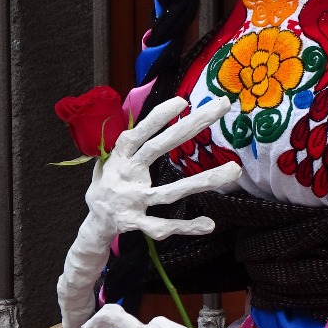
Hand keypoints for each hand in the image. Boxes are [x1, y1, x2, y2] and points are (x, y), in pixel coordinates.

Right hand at [84, 95, 239, 242]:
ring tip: (234, 170)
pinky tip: (209, 223)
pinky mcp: (135, 223)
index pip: (139, 133)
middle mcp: (125, 174)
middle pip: (157, 148)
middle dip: (190, 126)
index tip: (183, 102)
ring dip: (202, 181)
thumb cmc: (109, 183)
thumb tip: (149, 113)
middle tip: (221, 106)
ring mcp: (132, 200)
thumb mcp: (113, 159)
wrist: (94, 223)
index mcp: (121, 157)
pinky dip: (185, 226)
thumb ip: (131, 142)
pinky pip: (163, 225)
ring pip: (169, 192)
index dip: (158, 117)